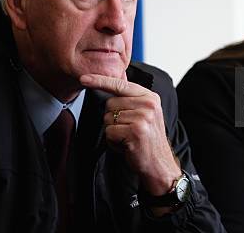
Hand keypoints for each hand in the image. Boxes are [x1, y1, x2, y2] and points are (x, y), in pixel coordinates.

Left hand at [79, 74, 181, 195]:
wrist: (160, 165)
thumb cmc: (148, 140)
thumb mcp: (146, 114)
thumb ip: (131, 99)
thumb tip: (112, 81)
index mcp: (150, 96)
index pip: (120, 84)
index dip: (100, 80)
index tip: (83, 78)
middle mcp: (148, 104)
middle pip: (110, 103)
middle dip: (112, 118)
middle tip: (128, 130)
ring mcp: (143, 117)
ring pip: (108, 118)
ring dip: (113, 132)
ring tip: (128, 138)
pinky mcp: (136, 130)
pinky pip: (109, 132)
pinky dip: (113, 142)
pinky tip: (126, 145)